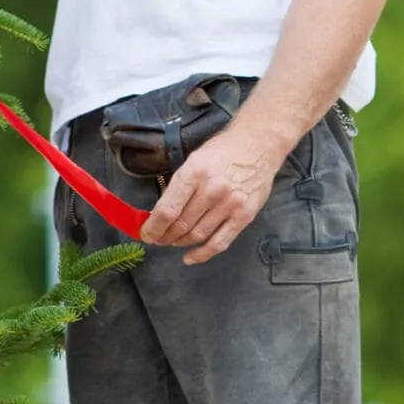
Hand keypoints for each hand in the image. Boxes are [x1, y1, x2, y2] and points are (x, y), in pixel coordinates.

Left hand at [140, 125, 286, 263]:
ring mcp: (230, 205)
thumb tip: (158, 212)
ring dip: (179, 243)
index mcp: (193, 174)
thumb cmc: (221, 152)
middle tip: (157, 239)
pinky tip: (189, 257)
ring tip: (171, 242)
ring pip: (197, 235)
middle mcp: (211, 190)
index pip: (167, 210)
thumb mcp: (192, 161)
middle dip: (164, 236)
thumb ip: (178, 186)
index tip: (145, 234)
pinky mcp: (244, 216)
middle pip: (181, 225)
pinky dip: (202, 254)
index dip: (152, 227)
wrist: (257, 146)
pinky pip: (220, 242)